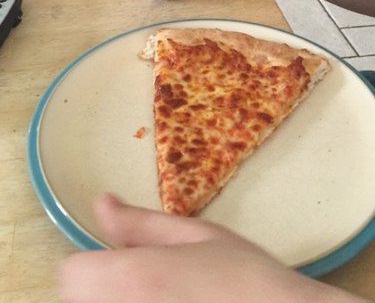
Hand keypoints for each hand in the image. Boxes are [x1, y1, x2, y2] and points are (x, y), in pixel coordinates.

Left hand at [58, 193, 366, 302]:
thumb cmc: (247, 278)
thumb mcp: (198, 236)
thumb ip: (142, 223)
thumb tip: (101, 203)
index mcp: (133, 278)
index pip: (71, 274)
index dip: (91, 264)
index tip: (118, 263)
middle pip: (78, 297)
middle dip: (101, 287)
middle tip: (145, 283)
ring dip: (114, 302)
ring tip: (161, 297)